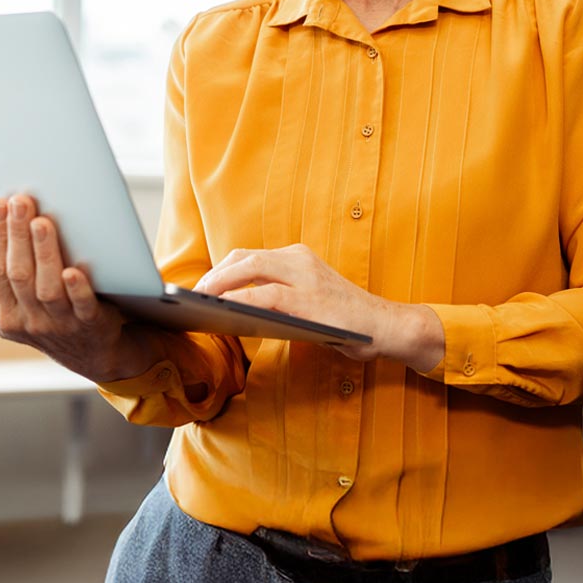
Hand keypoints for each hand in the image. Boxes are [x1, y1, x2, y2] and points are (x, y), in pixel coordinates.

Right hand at [0, 194, 165, 382]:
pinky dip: (77, 289)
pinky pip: (82, 306)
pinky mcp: (90, 323)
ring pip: (46, 287)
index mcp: (4, 317)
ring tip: (41, 222)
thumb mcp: (13, 314)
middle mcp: (28, 322)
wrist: (92, 351)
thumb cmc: (48, 320)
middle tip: (19, 201)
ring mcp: (60, 324)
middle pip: (17, 274)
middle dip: (15, 235)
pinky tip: (74, 270)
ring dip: (43, 253)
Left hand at [193, 244, 443, 369]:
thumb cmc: (345, 318)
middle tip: (196, 293)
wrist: (386, 326)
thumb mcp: (310, 297)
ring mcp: (306, 277)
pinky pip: (266, 296)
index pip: (251, 256)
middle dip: (216, 274)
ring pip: (252, 269)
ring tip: (203, 301)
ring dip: (221, 284)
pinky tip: (225, 311)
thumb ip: (281, 295)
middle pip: (245, 258)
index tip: (202, 285)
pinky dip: (241, 300)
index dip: (223, 269)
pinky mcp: (309, 300)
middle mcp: (301, 259)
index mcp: (300, 257)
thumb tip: (238, 306)